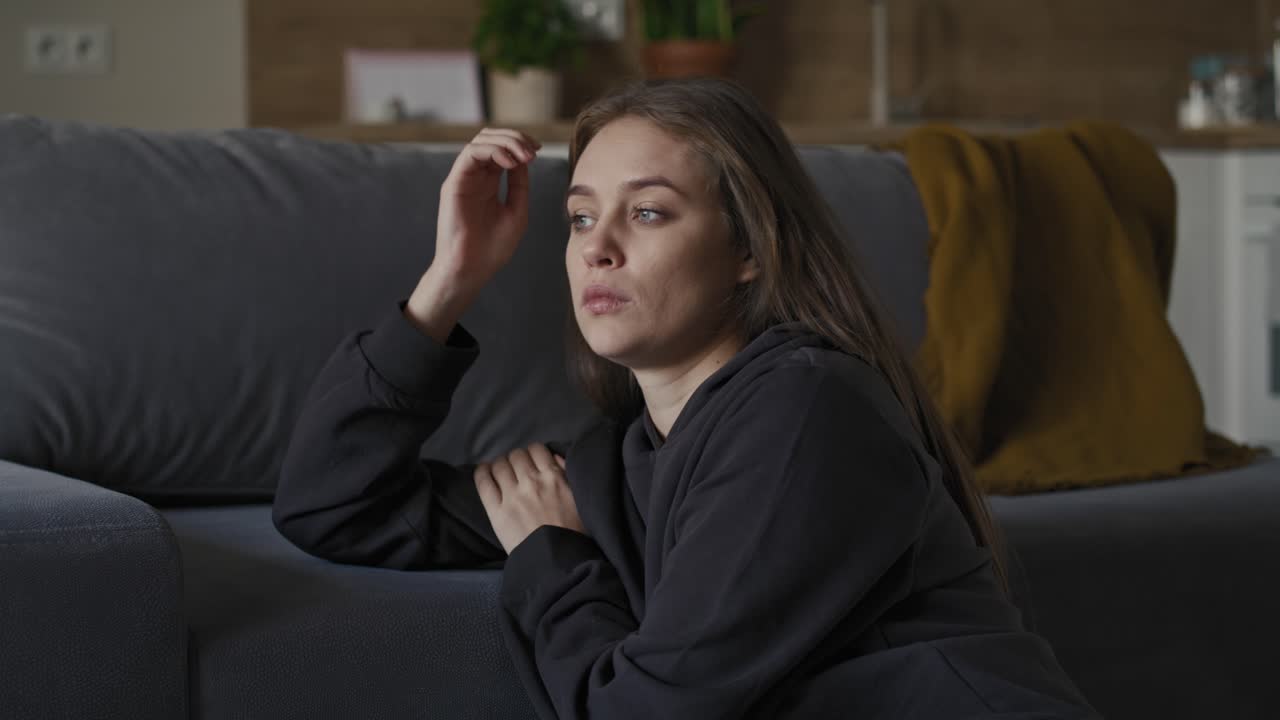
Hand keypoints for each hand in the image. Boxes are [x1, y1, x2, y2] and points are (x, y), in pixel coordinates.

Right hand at [432, 128, 539, 289]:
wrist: (472, 270)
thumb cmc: (491, 248)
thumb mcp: (516, 211)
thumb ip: (519, 185)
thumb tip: (524, 159)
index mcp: (488, 183)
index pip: (501, 150)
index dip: (520, 144)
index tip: (537, 149)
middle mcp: (474, 177)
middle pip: (491, 139)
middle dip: (515, 138)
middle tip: (533, 149)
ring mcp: (463, 179)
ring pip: (480, 141)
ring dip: (506, 142)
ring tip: (524, 155)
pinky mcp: (453, 183)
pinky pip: (470, 153)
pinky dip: (492, 151)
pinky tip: (510, 163)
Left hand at [474, 443, 584, 554]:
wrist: (558, 560)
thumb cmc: (575, 532)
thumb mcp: (580, 498)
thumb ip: (568, 474)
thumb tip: (553, 456)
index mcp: (554, 476)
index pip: (537, 449)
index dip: (533, 453)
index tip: (532, 461)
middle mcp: (531, 480)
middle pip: (517, 455)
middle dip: (516, 459)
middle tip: (516, 469)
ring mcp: (511, 495)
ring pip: (500, 465)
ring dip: (500, 464)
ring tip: (500, 471)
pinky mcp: (496, 511)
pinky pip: (484, 483)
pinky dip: (482, 473)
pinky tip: (484, 471)